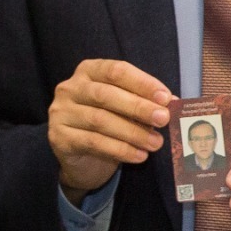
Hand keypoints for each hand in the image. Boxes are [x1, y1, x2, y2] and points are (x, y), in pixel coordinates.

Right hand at [48, 59, 170, 204]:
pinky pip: (92, 142)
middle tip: (163, 119)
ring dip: (132, 132)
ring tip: (156, 143)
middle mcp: (70, 88)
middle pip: (106, 94)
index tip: (165, 97)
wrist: (82, 158)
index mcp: (88, 71)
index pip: (115, 71)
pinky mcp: (59, 138)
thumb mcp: (126, 109)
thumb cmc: (108, 124)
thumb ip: (143, 102)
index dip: (142, 83)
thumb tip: (171, 102)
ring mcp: (61, 113)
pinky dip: (120, 149)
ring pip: (100, 121)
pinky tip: (139, 155)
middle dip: (138, 107)